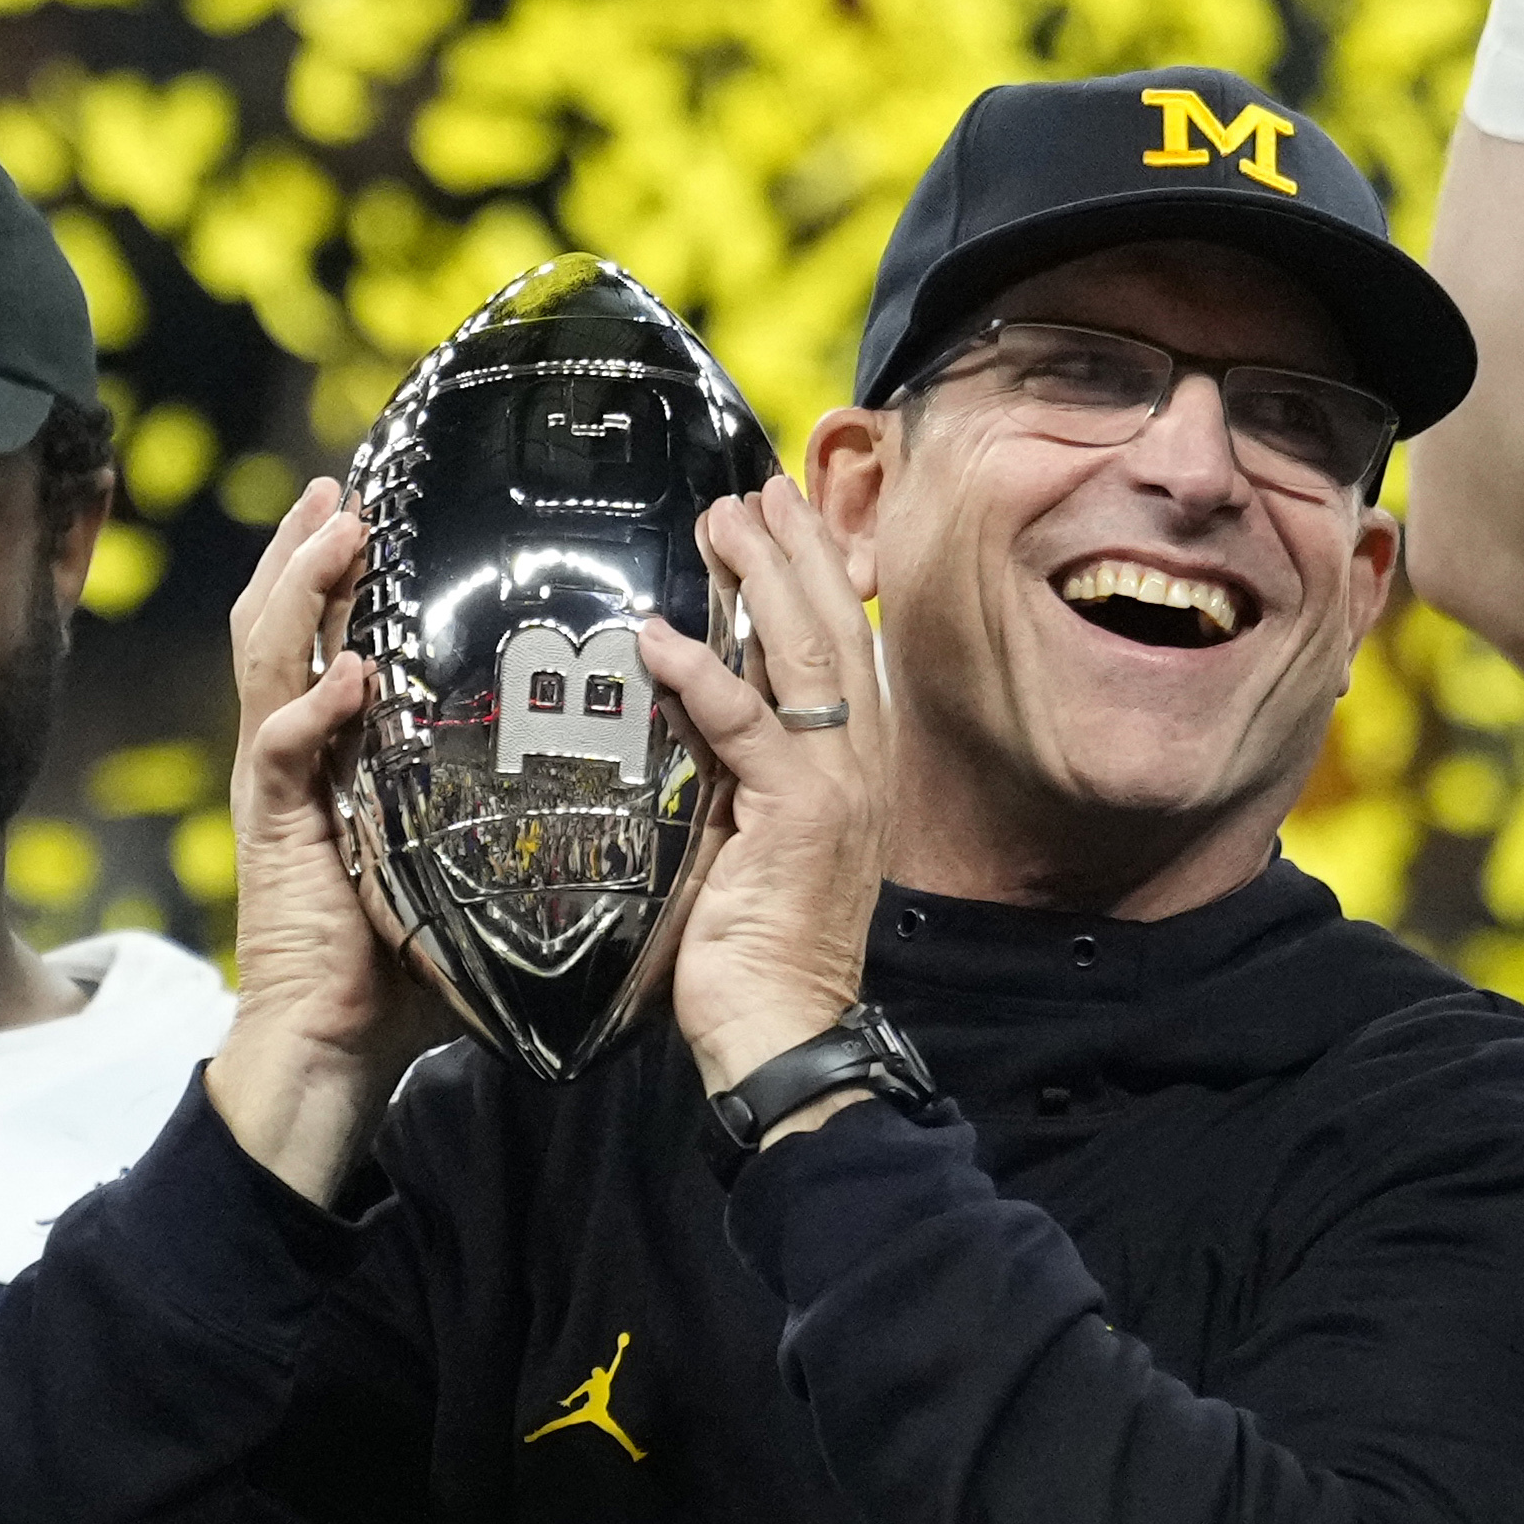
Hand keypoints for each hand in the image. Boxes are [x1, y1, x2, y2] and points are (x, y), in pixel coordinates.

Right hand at [206, 478, 436, 1200]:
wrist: (336, 1043)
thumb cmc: (405, 960)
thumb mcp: (464, 858)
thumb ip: (506, 804)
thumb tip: (615, 769)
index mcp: (342, 747)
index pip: (335, 632)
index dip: (348, 566)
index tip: (382, 498)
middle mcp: (301, 749)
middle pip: (284, 619)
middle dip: (309, 546)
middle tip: (348, 485)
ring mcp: (280, 782)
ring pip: (269, 656)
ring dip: (301, 588)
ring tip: (338, 531)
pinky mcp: (277, 828)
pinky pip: (283, 748)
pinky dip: (312, 705)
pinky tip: (350, 676)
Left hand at [636, 477, 888, 1120]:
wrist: (784, 1032)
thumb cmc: (758, 950)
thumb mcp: (751, 838)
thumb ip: (739, 771)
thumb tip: (695, 713)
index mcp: (857, 768)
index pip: (844, 647)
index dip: (817, 574)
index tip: (780, 516)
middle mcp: (862, 766)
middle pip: (836, 631)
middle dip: (797, 550)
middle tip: (753, 491)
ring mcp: (838, 790)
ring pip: (806, 659)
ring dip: (764, 581)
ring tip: (725, 523)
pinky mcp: (800, 819)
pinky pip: (750, 728)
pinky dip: (705, 677)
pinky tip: (661, 636)